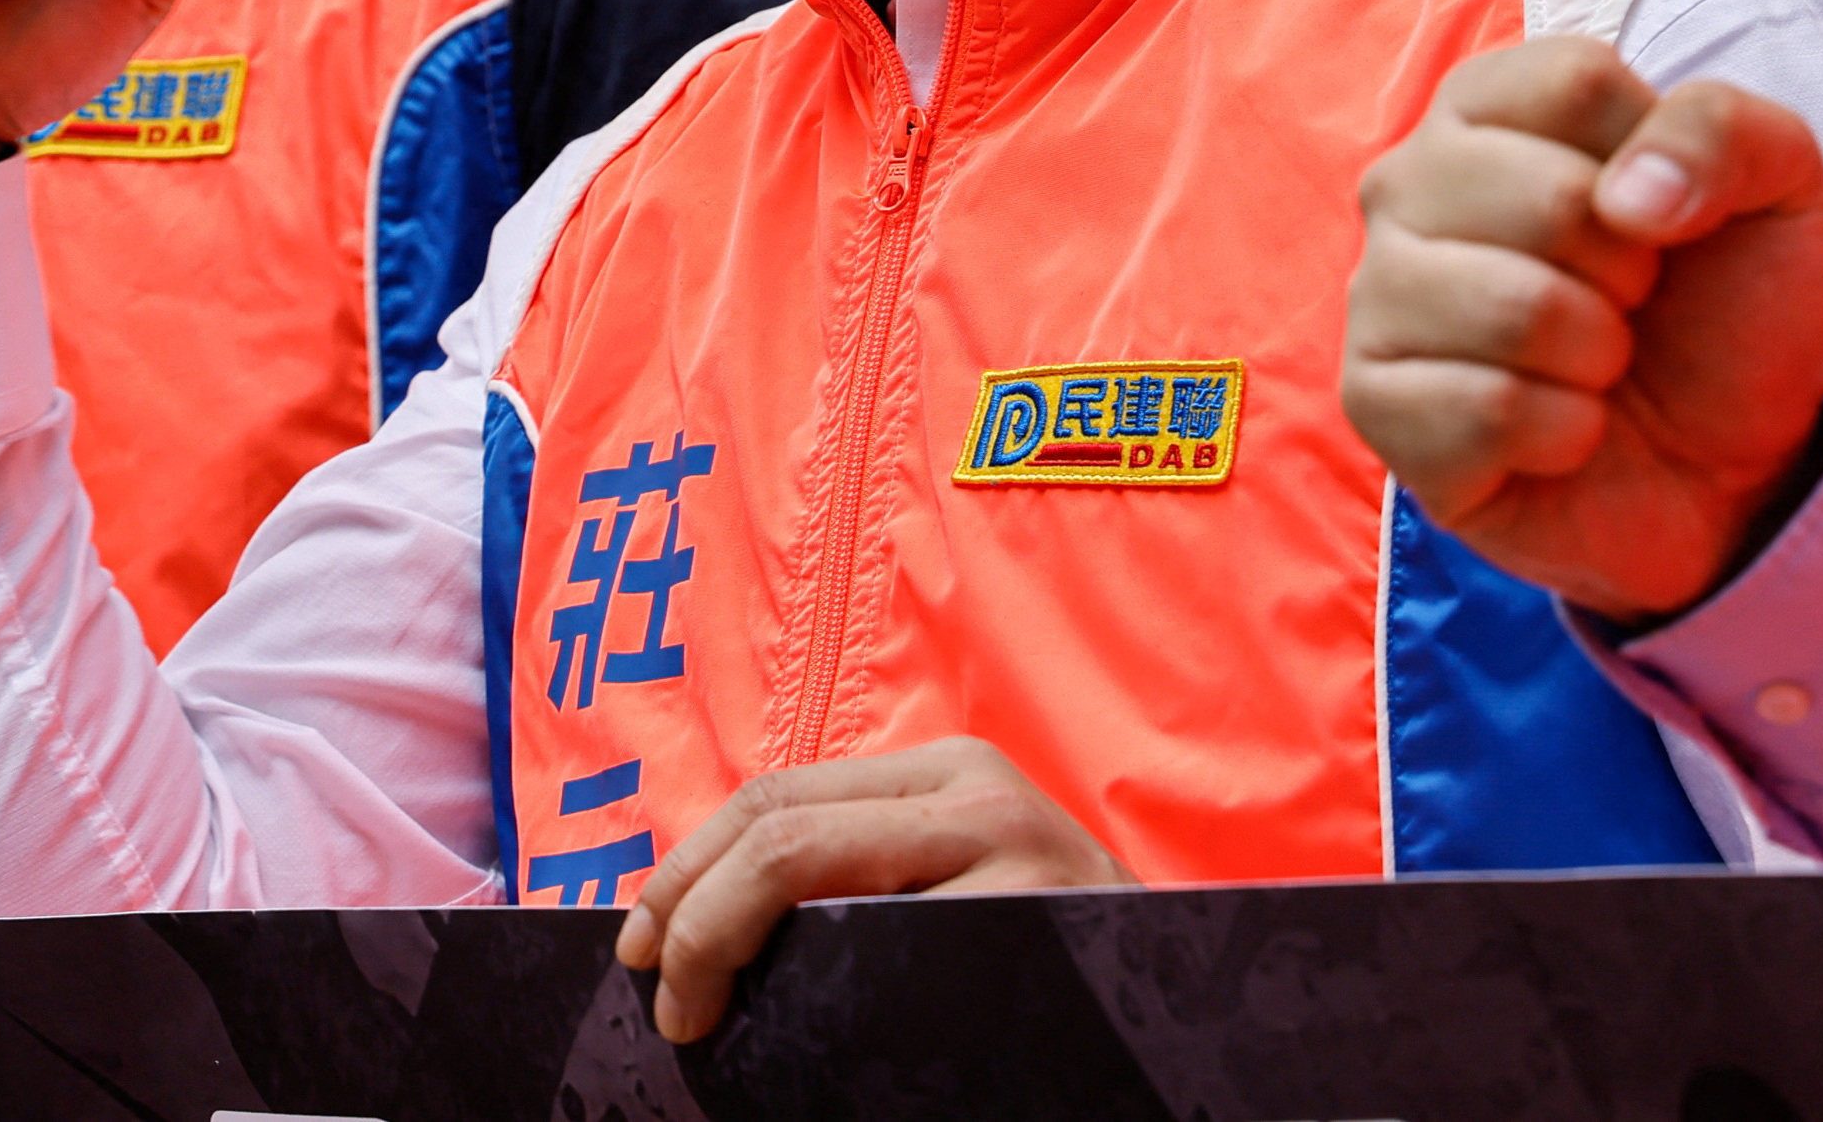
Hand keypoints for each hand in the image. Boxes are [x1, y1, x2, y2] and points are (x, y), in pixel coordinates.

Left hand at [611, 740, 1116, 1042]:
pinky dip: (820, 1013)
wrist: (1183, 1019)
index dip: (686, 869)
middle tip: (667, 1005)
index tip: (639, 943)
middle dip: (691, 919)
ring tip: (706, 1023)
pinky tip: (808, 1050)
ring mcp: (1013, 860)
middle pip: (779, 832)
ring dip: (732, 956)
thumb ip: (860, 874)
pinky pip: (883, 971)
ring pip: (816, 888)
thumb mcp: (957, 888)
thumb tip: (693, 916)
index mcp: (948, 772)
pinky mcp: (1028, 934)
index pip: (776, 795)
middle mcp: (979, 796)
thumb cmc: (1046, 964)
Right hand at [1338, 37, 1822, 624]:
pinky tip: (1563, 433)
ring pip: (1510, 309)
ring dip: (1598, 356)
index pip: (1576, 81)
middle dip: (1632, 273)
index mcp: (1488, 104)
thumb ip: (1723, 132)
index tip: (1664, 213)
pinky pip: (1486, 409)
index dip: (1658, 160)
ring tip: (1598, 365)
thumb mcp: (1777, 189)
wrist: (1725, 467)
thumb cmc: (1727, 307)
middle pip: (1547, 199)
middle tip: (1632, 304)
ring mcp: (1379, 291)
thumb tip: (1624, 196)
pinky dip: (1564, 434)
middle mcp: (1410, 181)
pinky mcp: (1376, 403)